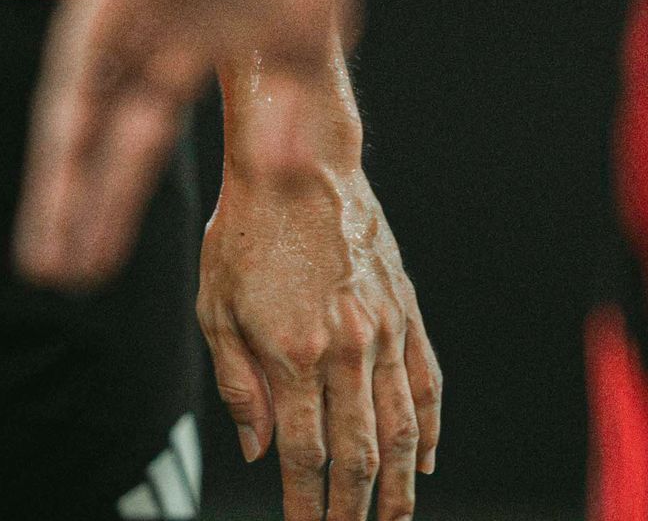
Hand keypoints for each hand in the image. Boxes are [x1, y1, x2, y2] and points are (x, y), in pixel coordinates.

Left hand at [21, 0, 360, 287]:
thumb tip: (280, 179)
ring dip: (60, 179)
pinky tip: (57, 166)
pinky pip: (77, 60)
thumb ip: (288, 118)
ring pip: (75, 110)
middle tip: (55, 276)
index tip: (92, 267)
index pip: (133, 147)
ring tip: (46, 247)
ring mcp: (121, 10)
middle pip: (94, 141)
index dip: (112, 207)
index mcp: (179, 56)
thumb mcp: (299, 55)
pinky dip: (66, 114)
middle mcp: (139, 38)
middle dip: (77, 210)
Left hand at [198, 137, 439, 520]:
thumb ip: (239, 385)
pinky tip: (424, 462)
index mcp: (293, 354)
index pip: (306, 456)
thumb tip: (260, 451)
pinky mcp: (406, 311)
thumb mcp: (216, 308)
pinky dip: (430, 428)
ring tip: (395, 520)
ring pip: (401, 429)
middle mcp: (346, 349)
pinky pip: (427, 382)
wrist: (298, 163)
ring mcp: (383, 332)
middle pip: (358, 456)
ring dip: (398, 487)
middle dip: (354, 510)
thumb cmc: (244, 232)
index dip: (308, 506)